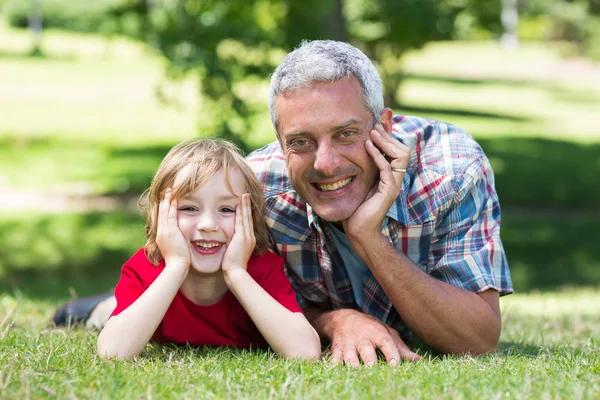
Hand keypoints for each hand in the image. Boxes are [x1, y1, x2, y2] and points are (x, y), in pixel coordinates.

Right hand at [155, 189, 190, 269]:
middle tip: (165, 189)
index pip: (162, 217)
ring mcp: (164, 231)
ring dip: (167, 199)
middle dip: (163, 200)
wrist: (176, 267)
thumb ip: (176, 241)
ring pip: (164, 211)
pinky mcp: (170, 231)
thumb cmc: (178, 261)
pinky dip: (171, 206)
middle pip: (161, 212)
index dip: (163, 207)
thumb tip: (180, 239)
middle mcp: (161, 231)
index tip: (166, 198)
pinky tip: (174, 197)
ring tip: (169, 189)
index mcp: (162, 235)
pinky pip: (170, 215)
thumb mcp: (175, 248)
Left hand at [222, 193, 255, 273]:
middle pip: (249, 217)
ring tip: (244, 195)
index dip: (246, 212)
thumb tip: (227, 240)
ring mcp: (247, 237)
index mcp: (249, 240)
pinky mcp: (242, 237)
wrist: (236, 272)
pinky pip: (242, 221)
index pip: (247, 223)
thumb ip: (232, 244)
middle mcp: (250, 237)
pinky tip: (239, 204)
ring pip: (246, 217)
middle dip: (247, 205)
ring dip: (245, 205)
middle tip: (246, 194)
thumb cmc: (233, 265)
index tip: (244, 203)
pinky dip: (241, 212)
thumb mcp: (234, 252)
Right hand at [328, 309, 419, 366]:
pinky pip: (335, 358)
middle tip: (373, 368)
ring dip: (352, 364)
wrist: (343, 318)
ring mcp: (349, 344)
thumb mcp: (386, 333)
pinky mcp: (337, 349)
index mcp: (377, 333)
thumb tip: (419, 361)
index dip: (391, 353)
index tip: (396, 365)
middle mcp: (363, 338)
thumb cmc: (370, 328)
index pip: (386, 343)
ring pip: (349, 356)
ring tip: (357, 372)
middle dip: (369, 360)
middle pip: (366, 351)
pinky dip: (334, 364)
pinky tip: (335, 370)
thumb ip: (401, 348)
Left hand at [343, 124, 409, 239]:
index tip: (381, 119)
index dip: (390, 133)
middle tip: (374, 125)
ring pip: (401, 156)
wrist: (358, 229)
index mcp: (390, 174)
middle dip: (389, 135)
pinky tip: (367, 146)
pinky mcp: (389, 191)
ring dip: (386, 142)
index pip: (396, 148)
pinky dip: (378, 155)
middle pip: (403, 149)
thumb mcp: (359, 180)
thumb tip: (358, 148)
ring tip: (372, 133)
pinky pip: (387, 168)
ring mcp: (394, 185)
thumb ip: (362, 165)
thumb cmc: (356, 206)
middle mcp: (395, 178)